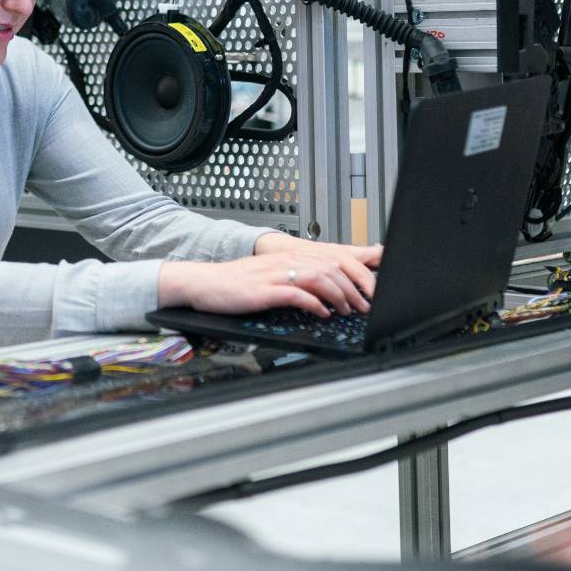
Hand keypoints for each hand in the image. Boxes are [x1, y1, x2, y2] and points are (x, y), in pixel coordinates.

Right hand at [158, 251, 370, 318]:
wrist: (204, 282)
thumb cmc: (234, 283)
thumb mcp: (269, 276)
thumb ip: (295, 279)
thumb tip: (321, 292)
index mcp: (288, 256)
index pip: (331, 260)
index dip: (354, 276)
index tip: (366, 292)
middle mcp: (285, 261)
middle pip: (331, 268)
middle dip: (353, 288)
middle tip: (363, 306)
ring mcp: (275, 275)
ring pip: (319, 278)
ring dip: (339, 296)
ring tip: (347, 310)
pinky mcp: (265, 290)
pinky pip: (297, 294)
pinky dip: (315, 304)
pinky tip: (322, 313)